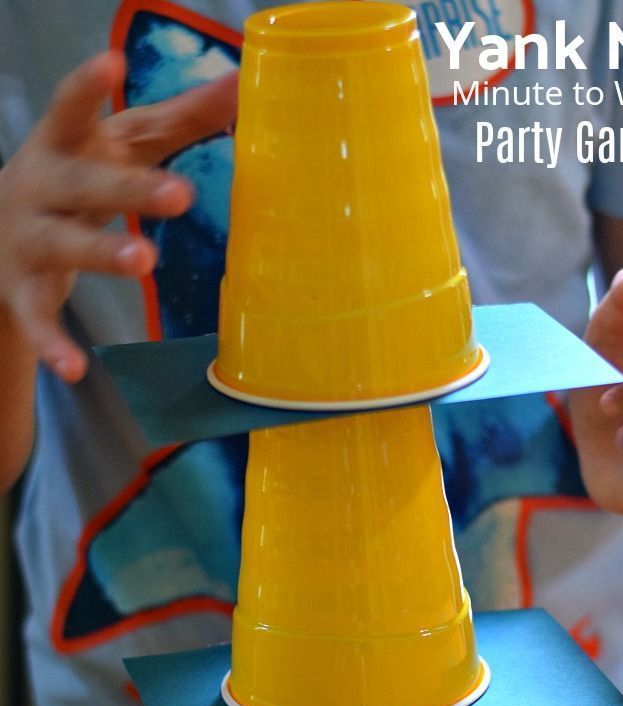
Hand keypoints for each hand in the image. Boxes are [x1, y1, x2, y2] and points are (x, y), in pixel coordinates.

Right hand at [0, 50, 237, 379]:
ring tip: (143, 261)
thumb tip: (241, 84)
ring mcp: (29, 240)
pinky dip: (53, 343)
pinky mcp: (23, 292)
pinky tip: (75, 368)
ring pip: (64, 244)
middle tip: (180, 195)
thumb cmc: (81, 177)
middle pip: (82, 183)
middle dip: (127, 187)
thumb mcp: (119, 145)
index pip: (72, 110)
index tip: (109, 62)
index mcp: (63, 144)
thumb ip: (178, 119)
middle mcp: (39, 187)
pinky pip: (37, 319)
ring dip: (101, 253)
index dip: (86, 87)